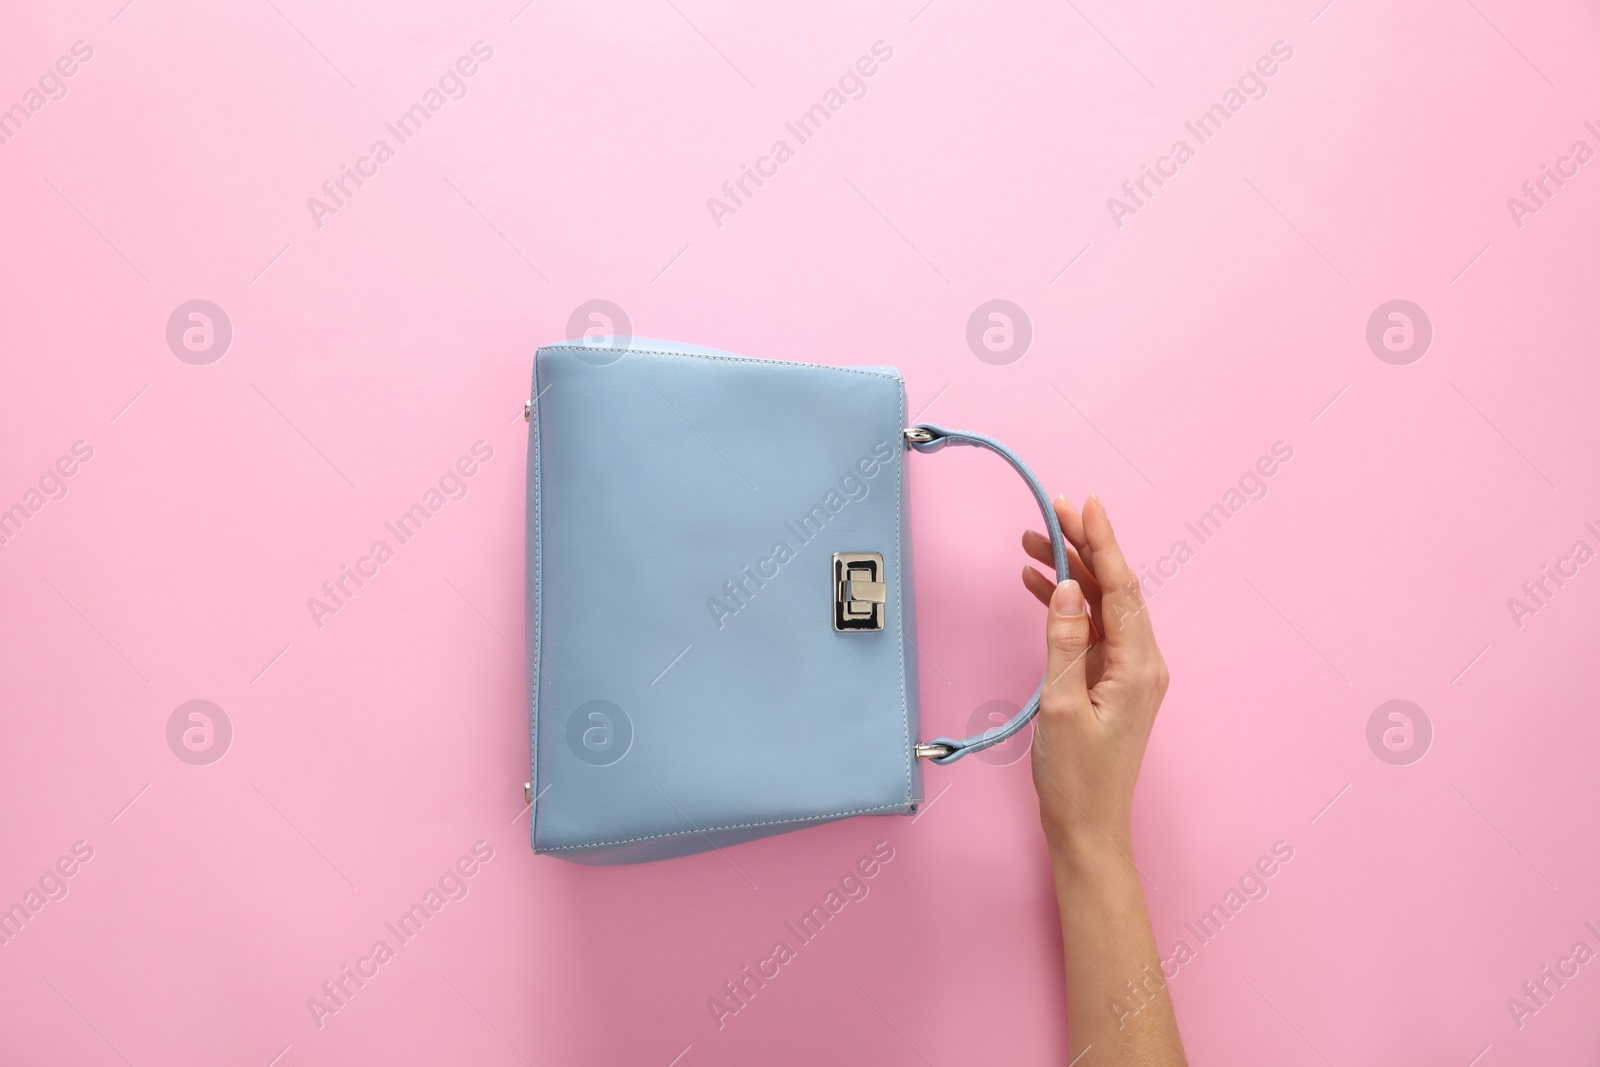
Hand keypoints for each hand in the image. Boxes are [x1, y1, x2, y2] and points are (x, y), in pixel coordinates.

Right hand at [1021, 494, 1168, 860]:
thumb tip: (1070, 588)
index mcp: (1139, 666)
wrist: (1087, 826)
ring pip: (1101, 606)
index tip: (1084, 504)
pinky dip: (1067, 605)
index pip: (1122, 588)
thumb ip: (1064, 642)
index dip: (1103, 542)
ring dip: (1071, 573)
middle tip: (1049, 512)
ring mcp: (1127, 671)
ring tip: (1031, 543)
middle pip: (1115, 589)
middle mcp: (1142, 662)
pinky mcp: (1110, 681)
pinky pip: (1092, 629)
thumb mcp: (1062, 706)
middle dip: (1083, 548)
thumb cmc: (1076, 777)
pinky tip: (1040, 586)